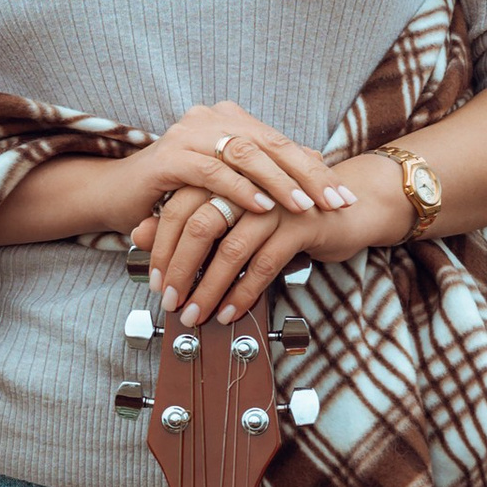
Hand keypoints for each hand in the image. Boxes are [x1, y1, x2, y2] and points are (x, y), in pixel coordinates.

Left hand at [120, 104, 409, 324]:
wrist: (349, 206)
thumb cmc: (282, 211)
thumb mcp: (232, 213)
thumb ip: (186, 219)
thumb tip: (136, 234)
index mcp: (225, 172)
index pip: (179, 205)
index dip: (162, 244)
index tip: (155, 279)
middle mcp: (247, 181)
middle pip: (199, 225)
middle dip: (180, 269)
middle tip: (169, 300)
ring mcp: (274, 200)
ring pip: (230, 249)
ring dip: (209, 288)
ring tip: (195, 313)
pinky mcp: (299, 223)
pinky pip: (263, 264)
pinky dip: (242, 292)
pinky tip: (230, 311)